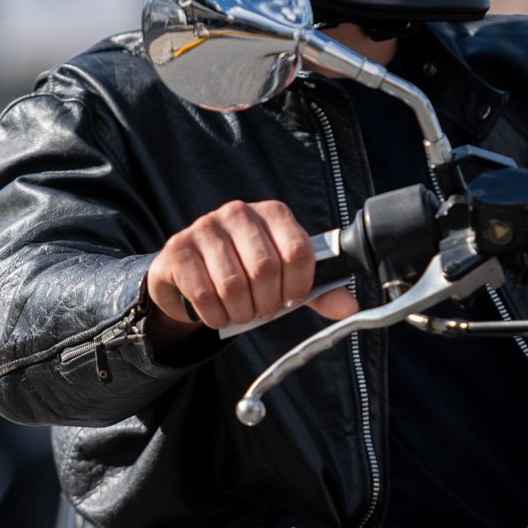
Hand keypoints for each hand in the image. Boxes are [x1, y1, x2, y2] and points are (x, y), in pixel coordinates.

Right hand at [145, 200, 361, 344]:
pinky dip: (215, 315)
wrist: (189, 276)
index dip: (299, 285)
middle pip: (266, 268)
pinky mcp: (177, 249)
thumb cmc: (246, 274)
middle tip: (263, 311)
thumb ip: (317, 292)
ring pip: (233, 283)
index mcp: (273, 213)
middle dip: (268, 303)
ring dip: (241, 312)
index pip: (298, 250)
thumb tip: (350, 307)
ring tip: (241, 313)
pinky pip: (203, 293)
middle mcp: (239, 212)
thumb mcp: (284, 280)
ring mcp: (205, 227)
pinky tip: (217, 314)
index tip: (291, 299)